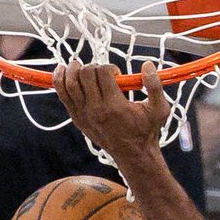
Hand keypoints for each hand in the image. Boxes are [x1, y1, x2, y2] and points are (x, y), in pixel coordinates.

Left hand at [53, 60, 169, 162]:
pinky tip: (62, 69)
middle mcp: (96, 111)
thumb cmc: (146, 131)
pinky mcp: (77, 118)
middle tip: (102, 75)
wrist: (133, 155)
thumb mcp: (159, 110)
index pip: (102, 72)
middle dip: (94, 68)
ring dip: (74, 69)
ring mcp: (84, 115)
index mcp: (115, 107)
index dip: (110, 68)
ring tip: (79, 66)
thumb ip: (155, 86)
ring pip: (70, 82)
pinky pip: (62, 94)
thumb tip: (147, 65)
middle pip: (85, 74)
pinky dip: (59, 79)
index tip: (117, 76)